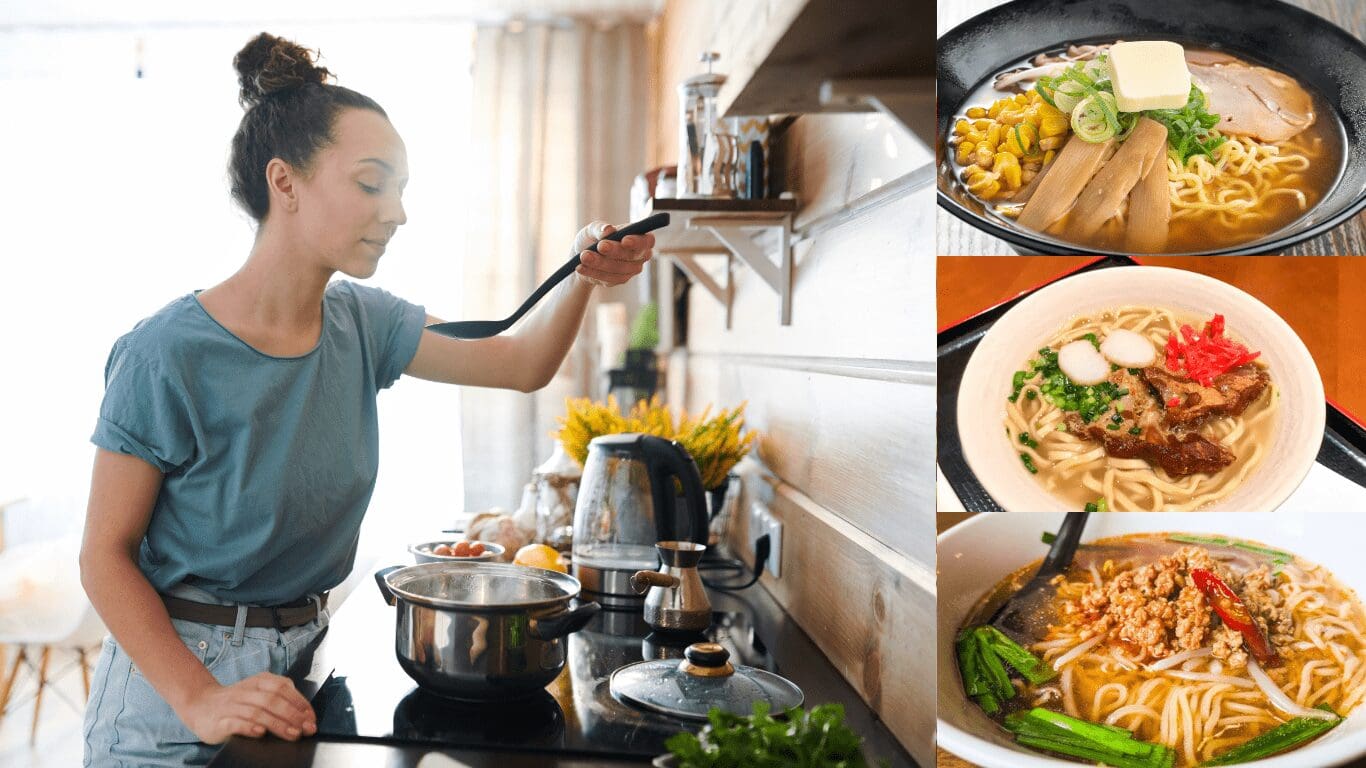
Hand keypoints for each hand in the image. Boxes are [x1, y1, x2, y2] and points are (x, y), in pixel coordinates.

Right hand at [177, 672, 316, 743]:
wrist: (200, 704)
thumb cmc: (237, 701)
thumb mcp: (259, 692)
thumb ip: (279, 698)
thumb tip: (305, 715)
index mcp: (259, 681)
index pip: (284, 688)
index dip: (300, 703)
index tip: (311, 718)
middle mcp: (246, 690)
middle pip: (273, 700)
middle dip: (293, 715)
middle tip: (306, 729)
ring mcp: (232, 705)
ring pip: (258, 712)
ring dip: (278, 724)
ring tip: (293, 734)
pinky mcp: (220, 720)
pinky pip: (236, 723)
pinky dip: (249, 727)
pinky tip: (260, 733)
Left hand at [572, 220, 654, 287]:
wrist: (582, 256)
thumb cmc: (592, 238)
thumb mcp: (592, 229)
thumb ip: (600, 227)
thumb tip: (608, 230)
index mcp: (639, 237)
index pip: (647, 241)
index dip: (638, 242)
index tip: (624, 240)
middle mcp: (640, 255)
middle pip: (632, 256)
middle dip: (614, 251)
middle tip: (599, 246)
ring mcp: (631, 269)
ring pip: (619, 269)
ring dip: (600, 263)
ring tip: (583, 256)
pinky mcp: (620, 280)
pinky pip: (609, 278)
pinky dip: (594, 272)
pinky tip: (581, 267)